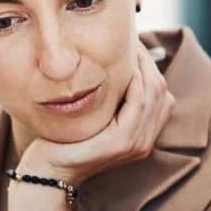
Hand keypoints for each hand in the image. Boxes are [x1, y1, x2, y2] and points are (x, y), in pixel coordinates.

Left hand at [21, 45, 173, 187]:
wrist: (48, 171)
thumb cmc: (65, 140)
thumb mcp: (95, 117)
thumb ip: (110, 100)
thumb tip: (112, 66)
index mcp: (142, 135)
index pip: (161, 95)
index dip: (152, 67)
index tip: (135, 45)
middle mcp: (145, 141)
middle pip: (162, 91)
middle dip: (149, 61)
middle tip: (132, 40)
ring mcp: (137, 143)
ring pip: (155, 93)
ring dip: (144, 65)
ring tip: (130, 47)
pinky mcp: (122, 142)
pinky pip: (139, 103)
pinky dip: (136, 81)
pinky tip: (126, 66)